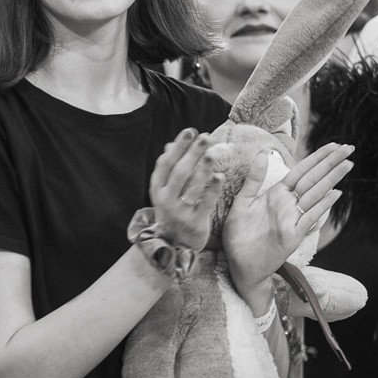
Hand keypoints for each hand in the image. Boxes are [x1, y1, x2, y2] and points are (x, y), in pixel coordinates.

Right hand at [148, 128, 223, 251]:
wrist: (173, 247)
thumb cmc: (172, 213)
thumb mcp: (165, 192)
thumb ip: (168, 170)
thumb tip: (168, 145)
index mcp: (157, 189)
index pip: (165, 163)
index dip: (178, 146)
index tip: (190, 131)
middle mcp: (165, 200)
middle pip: (179, 171)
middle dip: (192, 152)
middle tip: (205, 137)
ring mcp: (179, 212)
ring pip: (192, 186)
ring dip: (202, 167)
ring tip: (212, 152)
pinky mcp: (195, 223)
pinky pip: (205, 203)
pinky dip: (213, 189)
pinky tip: (220, 175)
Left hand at [223, 143, 353, 311]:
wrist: (239, 265)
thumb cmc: (239, 236)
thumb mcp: (243, 203)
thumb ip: (254, 179)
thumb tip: (264, 152)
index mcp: (277, 194)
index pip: (301, 170)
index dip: (317, 157)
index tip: (333, 144)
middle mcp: (288, 204)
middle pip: (313, 179)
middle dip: (331, 163)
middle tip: (350, 148)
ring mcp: (293, 219)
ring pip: (316, 194)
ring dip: (332, 179)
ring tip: (347, 164)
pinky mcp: (293, 236)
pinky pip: (309, 217)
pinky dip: (322, 205)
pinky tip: (335, 193)